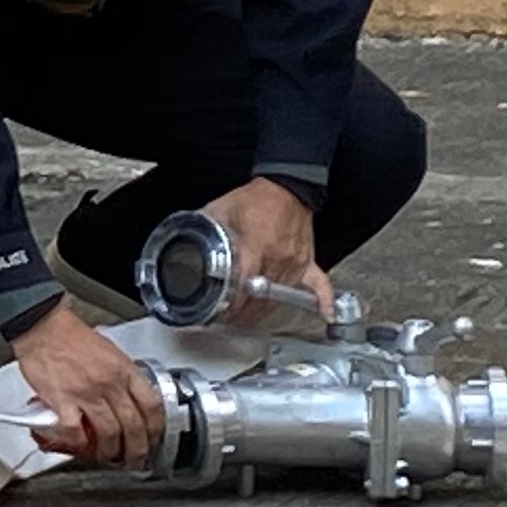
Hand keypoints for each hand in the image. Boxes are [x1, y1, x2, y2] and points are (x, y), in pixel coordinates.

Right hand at [11, 301, 166, 468]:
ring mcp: (86, 394)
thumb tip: (127, 393)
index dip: (156, 428)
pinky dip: (78, 444)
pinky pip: (75, 432)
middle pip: (134, 426)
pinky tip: (78, 445)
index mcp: (123, 369)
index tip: (154, 438)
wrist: (41, 326)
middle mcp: (109, 383)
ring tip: (108, 457)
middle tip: (134, 458)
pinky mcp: (62, 401)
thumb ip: (121, 373)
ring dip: (110, 452)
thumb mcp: (109, 350)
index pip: (152, 405)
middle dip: (137, 449)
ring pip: (109, 434)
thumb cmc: (70, 335)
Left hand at [203, 176, 331, 323]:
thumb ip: (204, 229)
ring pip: (281, 298)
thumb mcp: (220, 210)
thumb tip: (182, 241)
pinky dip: (322, 301)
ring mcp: (295, 264)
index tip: (220, 313)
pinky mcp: (308, 263)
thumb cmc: (254, 199)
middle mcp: (277, 261)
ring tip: (248, 319)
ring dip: (264, 311)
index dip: (230, 306)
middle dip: (243, 313)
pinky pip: (319, 286)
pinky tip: (324, 315)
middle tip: (229, 319)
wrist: (286, 186)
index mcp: (255, 250)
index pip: (242, 290)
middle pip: (260, 299)